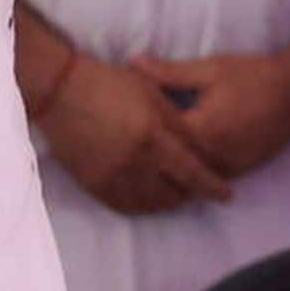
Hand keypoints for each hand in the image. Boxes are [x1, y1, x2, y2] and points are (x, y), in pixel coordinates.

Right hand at [36, 52, 231, 215]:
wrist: (62, 93)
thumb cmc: (110, 84)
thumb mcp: (152, 94)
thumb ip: (177, 123)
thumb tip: (199, 147)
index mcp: (151, 136)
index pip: (191, 171)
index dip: (212, 186)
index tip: (227, 195)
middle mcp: (132, 163)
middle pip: (173, 193)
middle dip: (190, 193)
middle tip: (198, 187)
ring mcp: (111, 177)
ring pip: (150, 204)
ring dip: (168, 201)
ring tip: (176, 192)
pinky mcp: (93, 185)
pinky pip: (124, 206)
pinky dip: (143, 205)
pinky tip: (150, 198)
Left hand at [134, 39, 289, 180]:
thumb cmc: (254, 75)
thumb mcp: (210, 69)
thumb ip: (169, 73)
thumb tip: (132, 64)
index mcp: (202, 130)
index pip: (158, 138)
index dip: (136, 130)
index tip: (115, 123)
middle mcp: (213, 157)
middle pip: (170, 163)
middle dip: (147, 155)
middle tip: (119, 150)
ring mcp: (228, 168)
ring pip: (187, 177)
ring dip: (167, 168)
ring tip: (140, 162)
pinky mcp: (239, 170)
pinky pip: (205, 177)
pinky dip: (188, 172)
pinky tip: (173, 165)